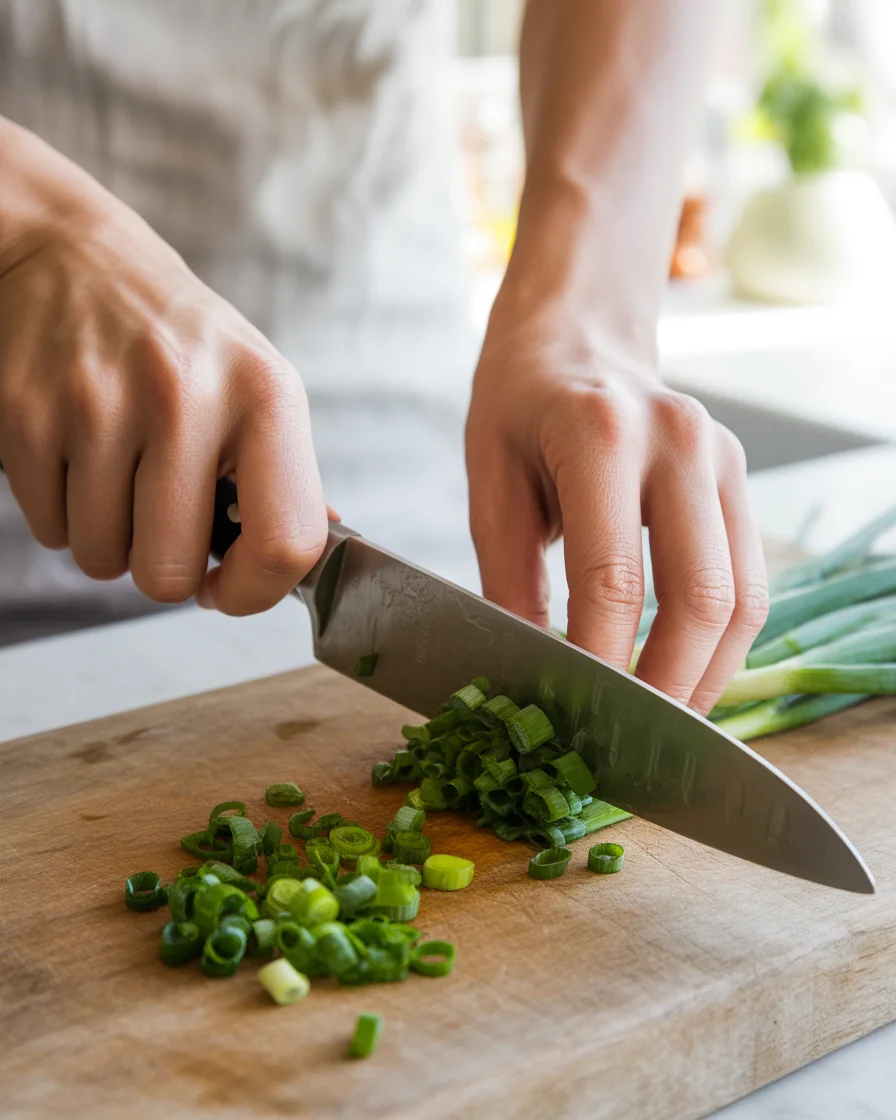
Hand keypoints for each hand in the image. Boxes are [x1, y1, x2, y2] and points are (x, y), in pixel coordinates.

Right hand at [0, 122, 326, 613]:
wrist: (72, 257)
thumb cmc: (179, 339)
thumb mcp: (255, 385)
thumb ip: (282, 474)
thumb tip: (312, 556)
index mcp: (263, 394)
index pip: (285, 542)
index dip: (255, 592)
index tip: (229, 588)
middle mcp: (184, 396)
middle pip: (170, 573)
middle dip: (165, 567)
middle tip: (162, 517)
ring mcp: (97, 403)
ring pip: (102, 559)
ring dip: (110, 538)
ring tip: (120, 473)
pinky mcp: (25, 413)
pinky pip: (50, 530)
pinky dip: (64, 512)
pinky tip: (79, 455)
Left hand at [465, 309, 769, 714]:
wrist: (578, 332)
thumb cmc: (519, 404)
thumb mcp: (491, 482)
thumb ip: (508, 579)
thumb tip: (532, 672)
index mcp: (602, 435)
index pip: (613, 581)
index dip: (600, 665)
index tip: (577, 719)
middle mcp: (680, 442)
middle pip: (700, 599)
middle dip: (667, 687)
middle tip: (628, 743)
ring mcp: (722, 457)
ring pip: (744, 598)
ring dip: (707, 675)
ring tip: (662, 723)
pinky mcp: (737, 477)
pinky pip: (750, 578)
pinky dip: (722, 640)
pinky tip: (686, 671)